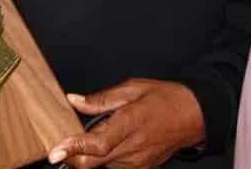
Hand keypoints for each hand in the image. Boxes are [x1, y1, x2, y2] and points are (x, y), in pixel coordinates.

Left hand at [45, 78, 204, 168]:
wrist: (195, 117)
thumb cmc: (166, 99)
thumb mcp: (133, 88)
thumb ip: (101, 98)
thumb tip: (74, 100)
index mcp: (131, 123)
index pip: (97, 143)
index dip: (74, 148)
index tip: (56, 151)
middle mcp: (133, 148)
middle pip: (93, 163)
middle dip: (73, 158)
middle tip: (60, 147)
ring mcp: (137, 162)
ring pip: (101, 167)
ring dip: (89, 157)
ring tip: (91, 137)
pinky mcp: (140, 168)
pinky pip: (113, 167)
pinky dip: (103, 159)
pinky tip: (107, 144)